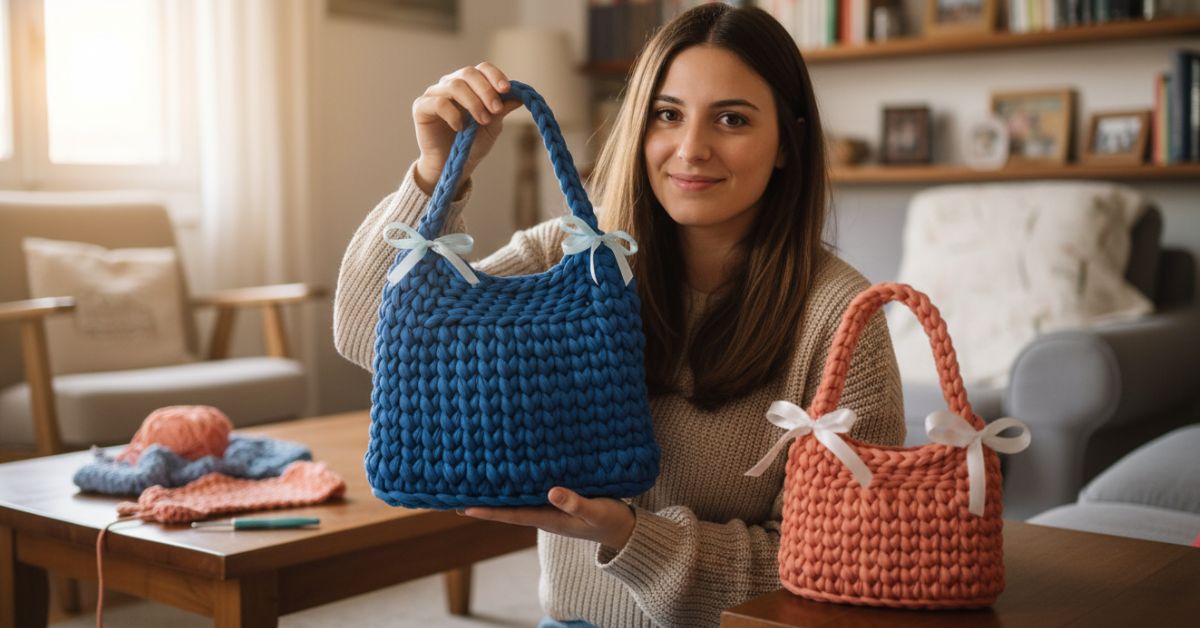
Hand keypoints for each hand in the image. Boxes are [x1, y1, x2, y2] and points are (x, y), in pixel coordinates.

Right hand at [412, 62, 524, 195]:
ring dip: (473, 103)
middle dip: (486, 90)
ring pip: (454, 86)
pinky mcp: (421, 107)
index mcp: (469, 84)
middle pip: (468, 73)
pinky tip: (460, 128)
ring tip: (482, 121)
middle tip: (495, 109)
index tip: (506, 90)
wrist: (454, 166)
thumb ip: (502, 109)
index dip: (495, 76)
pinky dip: (453, 114)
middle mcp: (451, 84)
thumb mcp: (492, 126)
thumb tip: (520, 96)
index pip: (482, 69)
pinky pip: (438, 102)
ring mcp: (434, 94)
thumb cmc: (472, 144)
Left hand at [462, 487, 635, 551]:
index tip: (463, 506)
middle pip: (505, 507)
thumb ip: (575, 503)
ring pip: (514, 498)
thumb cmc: (609, 521)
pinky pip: (528, 491)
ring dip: (494, 492)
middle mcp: (542, 512)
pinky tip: (505, 474)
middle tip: (453, 492)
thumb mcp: (596, 512)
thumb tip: (552, 492)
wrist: (623, 528)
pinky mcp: (556, 498)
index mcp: (548, 518)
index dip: (487, 510)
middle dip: (482, 501)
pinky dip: (513, 484)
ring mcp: (548, 506)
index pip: (510, 514)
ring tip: (471, 480)